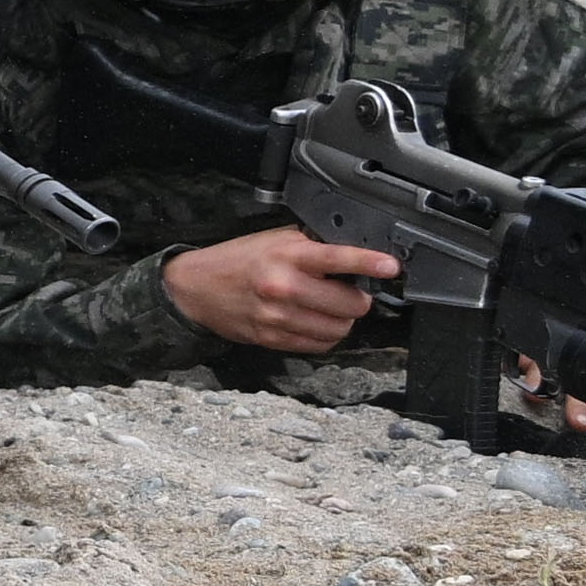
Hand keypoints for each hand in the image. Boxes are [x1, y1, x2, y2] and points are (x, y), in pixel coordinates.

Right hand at [164, 227, 407, 357]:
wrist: (195, 287)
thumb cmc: (238, 261)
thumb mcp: (275, 240)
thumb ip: (312, 246)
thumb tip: (355, 253)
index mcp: (287, 255)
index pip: (338, 258)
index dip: (370, 263)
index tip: (391, 267)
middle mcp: (283, 286)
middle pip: (350, 304)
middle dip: (358, 300)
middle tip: (350, 293)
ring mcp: (277, 316)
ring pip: (338, 328)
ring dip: (342, 320)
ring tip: (329, 309)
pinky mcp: (271, 337)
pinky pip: (318, 344)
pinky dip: (325, 336)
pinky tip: (315, 322)